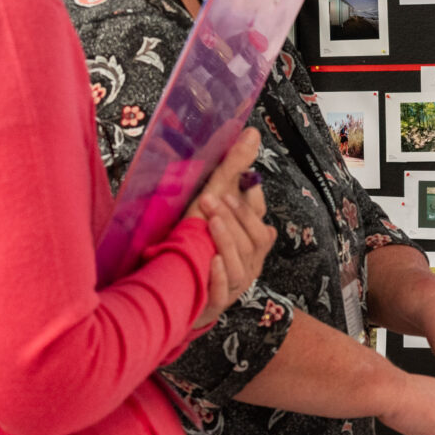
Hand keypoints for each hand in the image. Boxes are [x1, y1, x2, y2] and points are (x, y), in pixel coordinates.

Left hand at [190, 127, 275, 329]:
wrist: (173, 284)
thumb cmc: (196, 239)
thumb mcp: (213, 200)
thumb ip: (234, 167)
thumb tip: (252, 132)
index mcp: (253, 242)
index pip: (261, 221)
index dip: (250, 204)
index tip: (237, 183)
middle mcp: (249, 263)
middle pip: (255, 241)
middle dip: (236, 218)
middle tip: (214, 198)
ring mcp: (234, 285)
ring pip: (239, 264)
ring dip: (226, 240)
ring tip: (210, 221)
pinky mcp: (216, 302)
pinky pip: (222, 292)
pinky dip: (217, 276)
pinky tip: (209, 261)